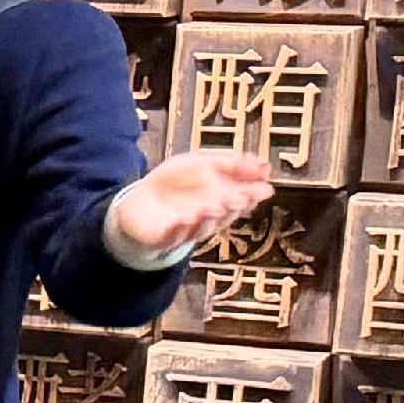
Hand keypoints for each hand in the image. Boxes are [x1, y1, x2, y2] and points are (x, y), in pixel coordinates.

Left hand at [107, 149, 276, 260]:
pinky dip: (180, 229)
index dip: (253, 195)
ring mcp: (187, 229)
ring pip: (202, 227)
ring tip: (213, 207)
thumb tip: (264, 165)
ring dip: (210, 218)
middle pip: (225, 215)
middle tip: (240, 197)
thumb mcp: (202, 164)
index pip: (243, 199)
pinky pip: (173, 236)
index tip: (263, 188)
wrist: (139, 203)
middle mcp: (209, 218)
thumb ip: (230, 164)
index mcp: (222, 200)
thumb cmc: (175, 183)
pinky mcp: (164, 238)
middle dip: (234, 206)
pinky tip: (185, 219)